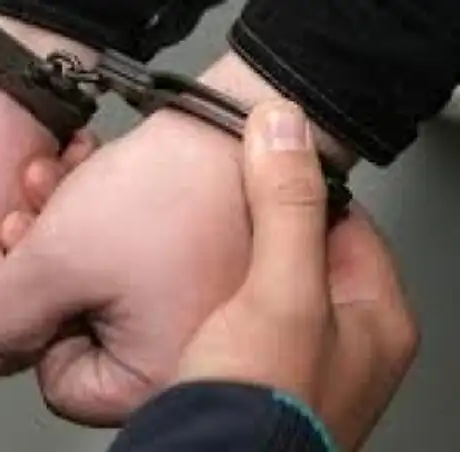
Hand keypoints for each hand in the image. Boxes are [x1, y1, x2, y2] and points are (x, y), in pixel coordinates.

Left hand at [0, 107, 252, 425]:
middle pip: (70, 327)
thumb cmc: (164, 198)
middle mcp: (174, 355)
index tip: (35, 265)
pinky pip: (117, 258)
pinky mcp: (180, 268)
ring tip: (52, 177)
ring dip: (59, 229)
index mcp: (153, 376)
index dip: (32, 319)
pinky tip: (84, 175)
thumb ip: (4, 313)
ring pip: (88, 283)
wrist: (235, 126)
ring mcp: (180, 311)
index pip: (56, 379)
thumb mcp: (60, 260)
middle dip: (42, 260)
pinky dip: (94, 219)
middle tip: (32, 208)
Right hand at [176, 102, 418, 450]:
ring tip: (192, 237)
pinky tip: (180, 285)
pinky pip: (235, 308)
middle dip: (257, 222)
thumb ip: (287, 207)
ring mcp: (294, 357)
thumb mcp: (281, 294)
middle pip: (301, 250)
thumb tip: (283, 126)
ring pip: (264, 279)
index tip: (261, 161)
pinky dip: (209, 290)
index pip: (346, 219)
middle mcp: (341, 341)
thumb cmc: (260, 406)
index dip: (299, 184)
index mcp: (374, 320)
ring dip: (228, 256)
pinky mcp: (249, 368)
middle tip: (218, 204)